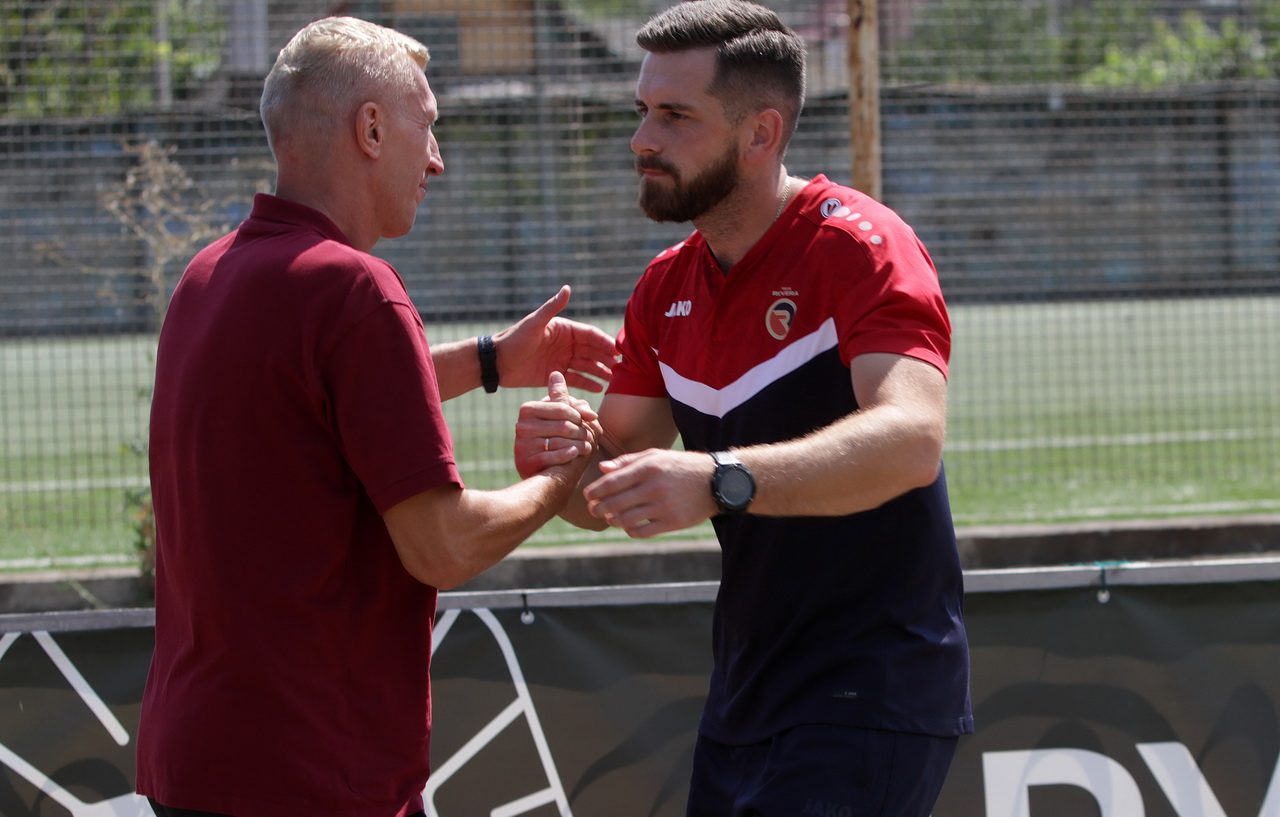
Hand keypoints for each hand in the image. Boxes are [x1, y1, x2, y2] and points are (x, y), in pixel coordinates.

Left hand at [493, 285, 616, 392]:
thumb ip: (552, 307)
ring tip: (614, 380)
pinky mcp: (555, 375)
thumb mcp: (534, 323)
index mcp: (564, 329)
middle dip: (606, 359)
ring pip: (587, 366)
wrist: (496, 362)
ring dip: (601, 372)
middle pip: (592, 351)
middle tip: (621, 368)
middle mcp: (566, 344)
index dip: (604, 342)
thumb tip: (567, 288)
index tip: (618, 350)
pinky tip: (599, 388)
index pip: (590, 335)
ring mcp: (561, 360)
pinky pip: (576, 379)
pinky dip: (588, 383)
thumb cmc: (514, 340)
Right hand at [515, 372, 597, 479]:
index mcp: (528, 409)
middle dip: (581, 432)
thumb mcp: (559, 417)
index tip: (590, 419)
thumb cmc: (555, 438)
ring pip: (561, 441)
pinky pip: (553, 456)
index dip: (580, 414)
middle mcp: (522, 426)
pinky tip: (575, 454)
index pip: (562, 408)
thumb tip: (557, 374)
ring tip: (587, 446)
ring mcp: (522, 445)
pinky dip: (568, 455)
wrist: (544, 472)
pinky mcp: (525, 462)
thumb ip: (562, 398)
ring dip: (579, 445)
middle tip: (589, 437)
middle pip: (564, 425)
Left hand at [582, 449, 717, 537]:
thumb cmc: (681, 466)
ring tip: (610, 518)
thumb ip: (628, 462)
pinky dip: (631, 531)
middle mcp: (654, 487)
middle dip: (598, 508)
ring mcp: (663, 506)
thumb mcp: (657, 456)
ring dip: (613, 520)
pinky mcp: (672, 522)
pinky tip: (629, 527)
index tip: (587, 495)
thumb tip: (602, 469)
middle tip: (593, 510)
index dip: (595, 490)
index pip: (612, 481)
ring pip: (626, 519)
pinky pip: (643, 532)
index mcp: (648, 467)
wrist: (716, 481)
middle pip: (615, 503)